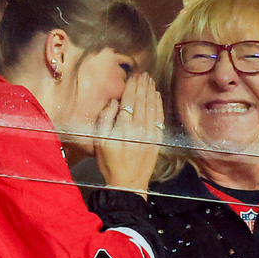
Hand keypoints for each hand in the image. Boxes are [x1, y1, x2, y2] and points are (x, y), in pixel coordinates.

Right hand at [94, 73, 162, 194]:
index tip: (133, 76)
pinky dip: (158, 104)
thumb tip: (114, 102)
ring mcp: (150, 133)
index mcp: (123, 127)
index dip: (131, 86)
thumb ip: (105, 119)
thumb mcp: (99, 141)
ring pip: (151, 106)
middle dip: (142, 85)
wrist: (128, 184)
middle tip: (144, 73)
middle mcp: (138, 127)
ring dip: (151, 91)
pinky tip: (157, 96)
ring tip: (150, 80)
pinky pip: (159, 117)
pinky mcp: (157, 139)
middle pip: (141, 100)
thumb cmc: (110, 163)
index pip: (128, 100)